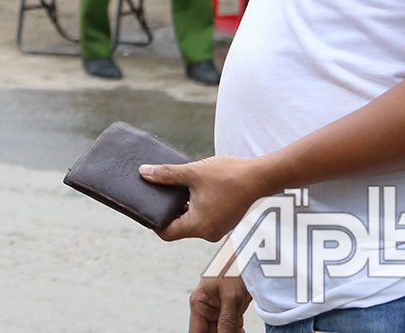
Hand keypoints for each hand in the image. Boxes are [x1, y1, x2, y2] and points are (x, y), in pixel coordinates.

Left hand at [139, 156, 274, 241]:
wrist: (261, 176)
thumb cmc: (228, 176)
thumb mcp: (193, 173)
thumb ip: (167, 174)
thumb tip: (144, 172)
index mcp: (198, 226)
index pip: (166, 233)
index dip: (154, 220)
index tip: (148, 204)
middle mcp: (208, 233)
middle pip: (179, 227)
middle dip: (169, 209)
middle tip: (161, 191)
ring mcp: (219, 228)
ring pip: (192, 221)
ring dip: (184, 206)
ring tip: (179, 186)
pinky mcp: (226, 221)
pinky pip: (205, 217)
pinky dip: (197, 206)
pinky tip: (196, 189)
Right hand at [188, 274, 252, 332]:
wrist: (248, 259)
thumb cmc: (234, 269)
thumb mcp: (231, 297)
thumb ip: (226, 321)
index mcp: (199, 304)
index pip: (196, 332)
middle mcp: (206, 308)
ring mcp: (218, 309)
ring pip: (221, 331)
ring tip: (239, 332)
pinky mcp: (230, 309)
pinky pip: (231, 326)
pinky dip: (236, 331)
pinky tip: (241, 331)